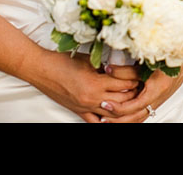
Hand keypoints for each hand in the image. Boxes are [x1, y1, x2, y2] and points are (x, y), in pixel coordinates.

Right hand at [25, 49, 140, 122]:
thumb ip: (106, 67)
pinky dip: (107, 119)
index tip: (141, 74)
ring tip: (130, 98)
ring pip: (112, 112)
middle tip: (140, 86)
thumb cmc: (63, 61)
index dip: (135, 79)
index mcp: (96, 83)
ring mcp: (85, 107)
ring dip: (123, 106)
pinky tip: (114, 115)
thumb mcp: (90, 60)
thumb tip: (121, 69)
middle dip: (133, 93)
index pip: (124, 85)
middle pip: (122, 100)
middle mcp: (92, 98)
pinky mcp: (78, 111)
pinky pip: (96, 121)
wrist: (42, 69)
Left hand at [100, 61, 182, 122]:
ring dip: (124, 120)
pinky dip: (132, 117)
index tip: (105, 104)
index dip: (118, 108)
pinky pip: (144, 113)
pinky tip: (124, 117)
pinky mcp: (158, 99)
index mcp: (156, 90)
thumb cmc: (169, 57)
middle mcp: (158, 98)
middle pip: (136, 117)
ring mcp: (159, 100)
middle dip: (118, 119)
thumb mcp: (145, 63)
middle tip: (102, 118)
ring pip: (141, 117)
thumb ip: (126, 69)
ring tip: (109, 120)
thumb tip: (108, 70)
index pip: (134, 106)